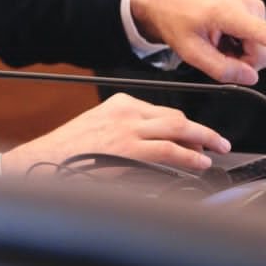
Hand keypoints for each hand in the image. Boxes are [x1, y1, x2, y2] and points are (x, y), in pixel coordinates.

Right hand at [0, 92, 229, 175]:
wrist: (47, 160)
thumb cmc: (69, 150)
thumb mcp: (98, 127)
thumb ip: (124, 129)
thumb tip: (151, 144)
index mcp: (119, 103)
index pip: (162, 111)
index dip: (184, 125)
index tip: (194, 133)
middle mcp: (127, 112)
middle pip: (176, 118)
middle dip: (200, 130)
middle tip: (217, 140)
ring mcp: (131, 131)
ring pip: (179, 130)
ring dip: (202, 141)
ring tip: (216, 150)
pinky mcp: (132, 150)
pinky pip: (170, 151)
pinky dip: (190, 157)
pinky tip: (200, 163)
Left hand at [130, 0, 265, 84]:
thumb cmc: (175, 19)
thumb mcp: (190, 51)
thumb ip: (220, 68)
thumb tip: (251, 77)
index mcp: (226, 12)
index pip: (259, 31)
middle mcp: (245, 6)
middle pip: (262, 52)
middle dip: (243, 61)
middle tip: (217, 53)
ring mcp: (252, 6)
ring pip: (261, 48)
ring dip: (240, 54)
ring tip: (217, 43)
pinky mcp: (253, 10)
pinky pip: (258, 40)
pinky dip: (241, 45)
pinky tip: (223, 38)